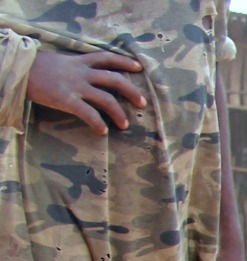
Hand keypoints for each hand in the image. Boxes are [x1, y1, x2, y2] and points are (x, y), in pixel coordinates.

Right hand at [26, 49, 145, 132]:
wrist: (18, 69)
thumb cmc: (37, 68)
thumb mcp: (60, 62)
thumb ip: (75, 67)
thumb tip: (87, 76)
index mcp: (79, 61)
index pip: (106, 57)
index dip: (123, 61)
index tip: (138, 67)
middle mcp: (81, 72)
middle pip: (115, 79)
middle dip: (132, 91)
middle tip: (142, 103)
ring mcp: (75, 86)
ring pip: (106, 99)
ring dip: (119, 113)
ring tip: (125, 124)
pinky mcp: (67, 99)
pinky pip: (88, 113)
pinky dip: (98, 123)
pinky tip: (103, 131)